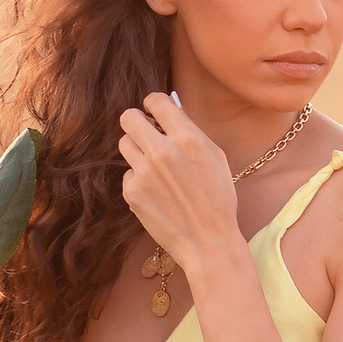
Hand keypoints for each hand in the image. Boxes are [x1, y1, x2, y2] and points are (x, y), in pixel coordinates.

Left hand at [117, 93, 240, 270]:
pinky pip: (128, 173)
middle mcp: (162, 152)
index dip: (153, 103)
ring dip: (136, 148)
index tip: (154, 111)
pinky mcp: (132, 192)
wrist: (207, 240)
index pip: (155, 101)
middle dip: (137, 121)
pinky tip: (156, 191)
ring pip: (124, 143)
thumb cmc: (218, 199)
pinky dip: (138, 177)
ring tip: (153, 163)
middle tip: (145, 130)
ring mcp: (143, 173)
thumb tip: (172, 114)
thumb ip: (192, 132)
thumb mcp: (216, 157)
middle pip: (129, 117)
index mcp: (187, 139)